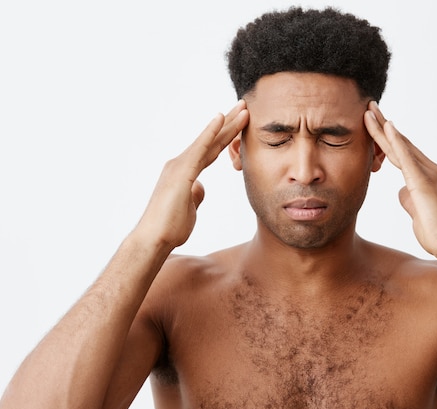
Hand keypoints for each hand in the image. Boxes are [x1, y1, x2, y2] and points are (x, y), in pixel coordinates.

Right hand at [134, 100, 248, 249]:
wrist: (154, 239)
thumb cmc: (170, 227)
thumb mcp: (189, 207)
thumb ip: (195, 193)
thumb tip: (200, 187)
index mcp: (185, 171)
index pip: (211, 149)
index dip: (226, 136)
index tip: (240, 123)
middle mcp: (181, 163)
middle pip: (211, 140)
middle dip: (229, 123)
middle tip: (245, 106)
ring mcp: (180, 165)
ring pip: (209, 140)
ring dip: (227, 123)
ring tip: (243, 108)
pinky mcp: (181, 171)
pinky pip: (200, 149)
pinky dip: (210, 132)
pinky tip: (220, 119)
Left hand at [364, 101, 436, 258]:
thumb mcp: (418, 212)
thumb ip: (410, 198)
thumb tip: (402, 191)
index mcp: (427, 177)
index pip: (402, 153)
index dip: (387, 138)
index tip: (375, 123)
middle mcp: (431, 170)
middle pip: (401, 143)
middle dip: (383, 125)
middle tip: (369, 107)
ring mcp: (429, 174)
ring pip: (401, 146)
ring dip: (384, 128)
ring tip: (370, 111)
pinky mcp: (425, 183)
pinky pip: (407, 159)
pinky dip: (396, 142)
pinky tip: (387, 128)